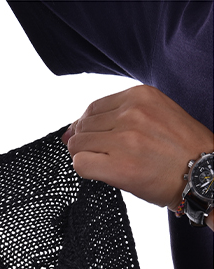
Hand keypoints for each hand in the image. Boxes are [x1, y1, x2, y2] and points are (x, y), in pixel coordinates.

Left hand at [60, 84, 213, 226]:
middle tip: (106, 156)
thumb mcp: (154, 115)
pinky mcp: (118, 166)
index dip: (89, 127)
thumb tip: (68, 130)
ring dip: (85, 156)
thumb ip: (116, 117)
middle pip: (82, 127)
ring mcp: (124, 140)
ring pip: (77, 145)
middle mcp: (131, 114)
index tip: (100, 140)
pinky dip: (85, 169)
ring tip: (108, 164)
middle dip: (86, 143)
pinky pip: (80, 164)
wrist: (202, 172)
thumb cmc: (178, 148)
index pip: (93, 108)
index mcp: (140, 96)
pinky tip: (104, 173)